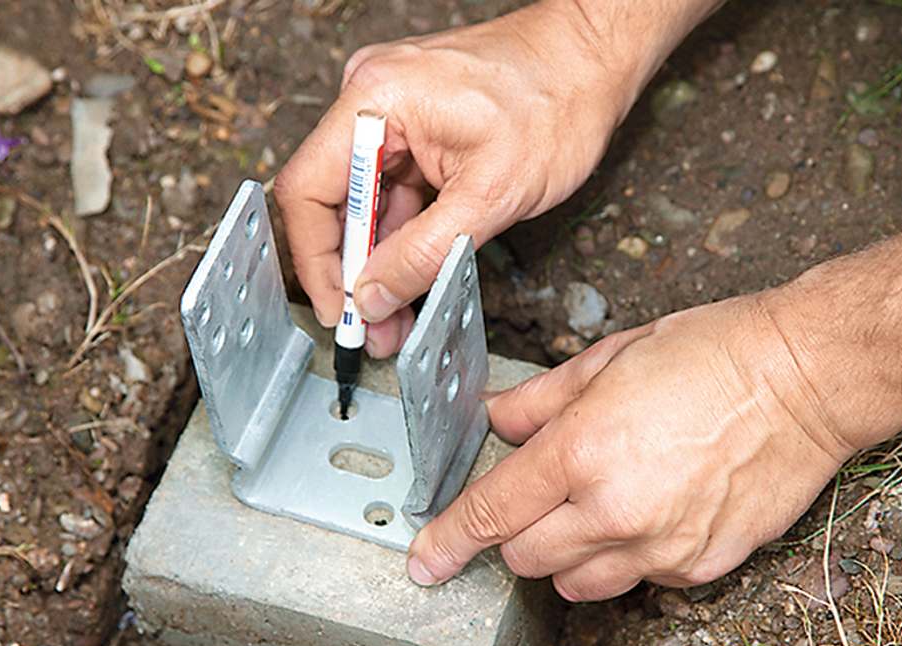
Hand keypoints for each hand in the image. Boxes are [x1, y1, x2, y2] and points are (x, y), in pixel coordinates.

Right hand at [274, 1, 637, 356]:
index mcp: (376, 100)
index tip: (341, 310)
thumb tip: (373, 297)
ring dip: (377, 261)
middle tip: (371, 328)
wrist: (594, 60)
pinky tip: (411, 277)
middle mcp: (371, 98)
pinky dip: (401, 235)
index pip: (308, 189)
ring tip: (394, 317)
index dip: (316, 260)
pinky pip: (392, 189)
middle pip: (331, 200)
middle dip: (351, 271)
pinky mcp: (414, 126)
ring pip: (363, 202)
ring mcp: (390, 110)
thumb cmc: (558, 104)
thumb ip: (423, 254)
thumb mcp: (491, 196)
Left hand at [405, 295, 856, 600]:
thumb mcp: (609, 358)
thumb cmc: (714, 355)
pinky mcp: (700, 565)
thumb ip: (541, 399)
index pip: (492, 512)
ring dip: (567, 554)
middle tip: (540, 495)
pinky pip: (638, 580)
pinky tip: (654, 509)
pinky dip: (629, 556)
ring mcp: (662, 545)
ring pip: (576, 583)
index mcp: (582, 451)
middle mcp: (616, 510)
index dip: (449, 540)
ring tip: (599, 505)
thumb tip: (498, 418)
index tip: (426, 560)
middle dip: (517, 532)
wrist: (807, 379)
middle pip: (525, 558)